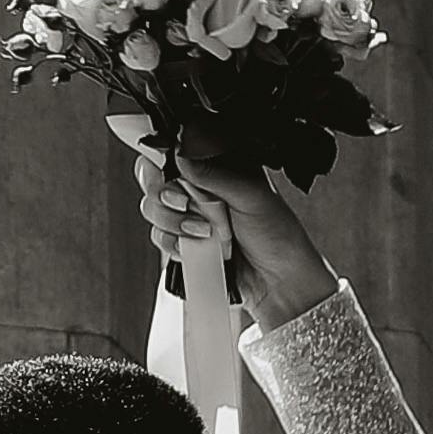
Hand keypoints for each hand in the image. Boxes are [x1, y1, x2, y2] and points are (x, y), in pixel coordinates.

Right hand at [118, 122, 336, 338]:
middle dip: (166, 198)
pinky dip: (175, 244)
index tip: (166, 176)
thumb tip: (181, 156)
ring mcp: (190, 217)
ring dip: (174, 224)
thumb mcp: (249, 194)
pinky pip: (161, 239)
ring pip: (154, 212)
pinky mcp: (185, 243)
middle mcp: (200, 190)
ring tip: (205, 232)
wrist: (278, 278)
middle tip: (186, 205)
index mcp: (217, 168)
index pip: (174, 155)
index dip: (161, 164)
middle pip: (155, 183)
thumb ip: (213, 175)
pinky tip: (199, 247)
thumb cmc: (277, 233)